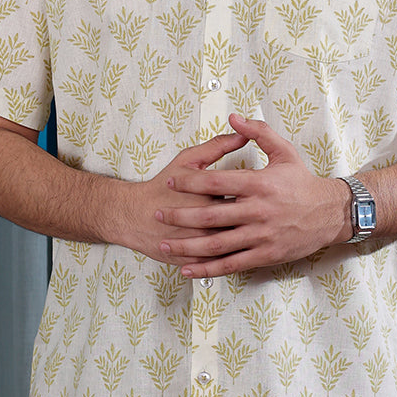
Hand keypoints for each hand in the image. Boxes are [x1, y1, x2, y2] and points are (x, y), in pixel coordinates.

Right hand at [123, 129, 248, 262]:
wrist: (135, 216)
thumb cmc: (161, 187)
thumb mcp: (189, 160)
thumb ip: (218, 146)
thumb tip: (242, 134)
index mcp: (210, 195)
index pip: (246, 193)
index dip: (258, 190)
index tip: (261, 187)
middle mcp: (208, 221)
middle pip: (246, 221)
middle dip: (256, 216)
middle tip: (262, 208)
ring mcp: (204, 243)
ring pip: (238, 243)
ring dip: (249, 237)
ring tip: (252, 227)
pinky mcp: (198, 259)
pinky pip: (225, 261)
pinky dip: (236, 255)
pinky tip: (243, 246)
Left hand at [156, 114, 349, 276]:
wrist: (331, 213)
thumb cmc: (303, 182)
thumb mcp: (284, 151)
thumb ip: (258, 132)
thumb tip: (233, 116)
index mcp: (259, 184)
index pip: (216, 182)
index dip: (190, 182)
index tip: (171, 180)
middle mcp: (258, 211)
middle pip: (210, 215)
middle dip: (180, 215)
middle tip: (158, 213)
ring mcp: (261, 236)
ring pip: (217, 244)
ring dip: (188, 246)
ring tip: (165, 244)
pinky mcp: (265, 255)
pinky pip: (232, 264)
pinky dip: (208, 269)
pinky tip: (188, 269)